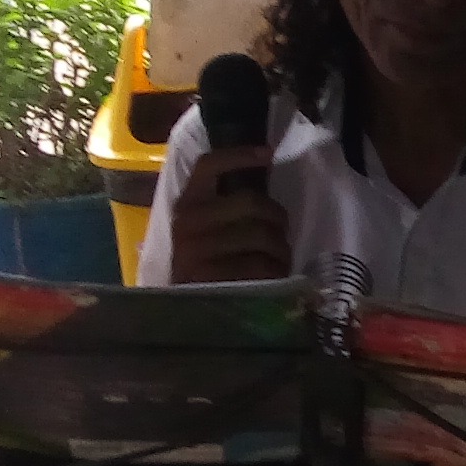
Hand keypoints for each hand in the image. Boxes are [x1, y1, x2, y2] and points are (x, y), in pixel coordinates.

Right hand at [164, 144, 291, 283]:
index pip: (208, 166)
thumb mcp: (206, 230)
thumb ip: (225, 205)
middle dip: (277, 217)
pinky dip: (276, 269)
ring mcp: (196, 251)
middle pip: (251, 202)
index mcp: (186, 205)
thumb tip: (263, 173)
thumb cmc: (205, 264)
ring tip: (279, 257)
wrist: (184, 312)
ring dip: (281, 247)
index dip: (240, 155)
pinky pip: (260, 265)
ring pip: (261, 234)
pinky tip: (275, 274)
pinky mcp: (210, 279)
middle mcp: (187, 223)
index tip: (268, 153)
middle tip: (281, 231)